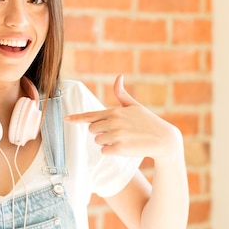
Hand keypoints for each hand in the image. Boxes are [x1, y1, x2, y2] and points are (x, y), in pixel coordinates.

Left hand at [65, 75, 182, 161]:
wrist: (163, 139)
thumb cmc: (148, 121)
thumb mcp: (134, 106)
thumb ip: (122, 93)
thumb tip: (119, 76)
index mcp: (115, 111)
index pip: (91, 115)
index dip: (76, 118)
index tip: (66, 119)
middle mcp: (114, 122)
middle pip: (92, 130)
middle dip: (100, 132)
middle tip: (116, 132)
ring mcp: (116, 135)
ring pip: (98, 141)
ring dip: (106, 142)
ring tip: (122, 139)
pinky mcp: (120, 148)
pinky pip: (105, 151)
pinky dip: (111, 151)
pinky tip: (124, 147)